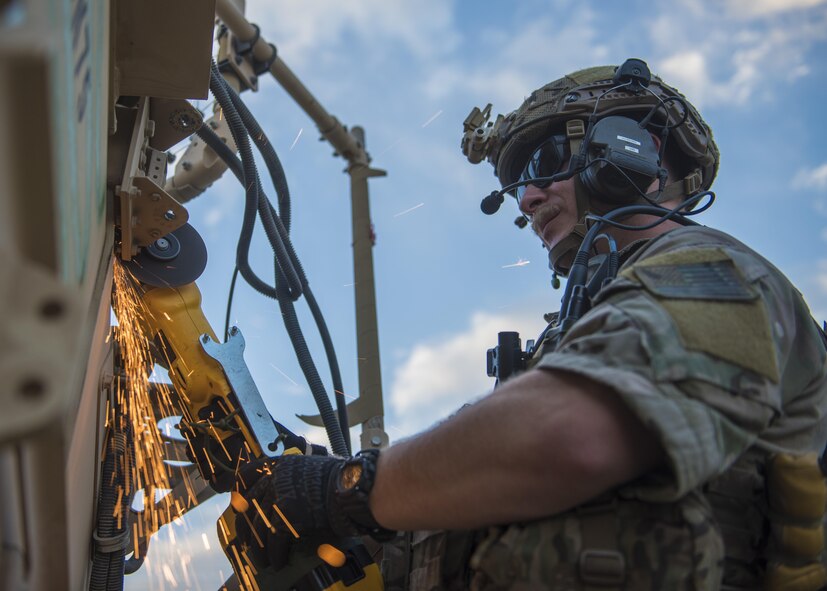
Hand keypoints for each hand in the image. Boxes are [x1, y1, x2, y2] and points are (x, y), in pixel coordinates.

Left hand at [233, 451, 393, 568]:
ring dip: (258, 548)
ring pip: (259, 528)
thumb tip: (290, 494)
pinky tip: (278, 562)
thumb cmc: (341, 478)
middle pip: (248, 505)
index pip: (247, 474)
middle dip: (246, 527)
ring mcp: (279, 497)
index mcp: (280, 465)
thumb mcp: (312, 468)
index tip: (237, 504)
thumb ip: (295, 478)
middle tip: (246, 540)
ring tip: (261, 559)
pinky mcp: (286, 517)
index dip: (239, 490)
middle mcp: (275, 479)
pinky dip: (275, 555)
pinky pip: (274, 541)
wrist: (353, 487)